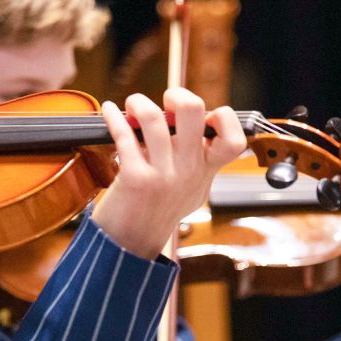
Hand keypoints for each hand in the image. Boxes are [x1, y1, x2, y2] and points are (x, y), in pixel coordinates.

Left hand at [92, 88, 245, 258]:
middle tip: (164, 100)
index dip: (223, 118)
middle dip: (177, 94)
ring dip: (138, 102)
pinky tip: (107, 110)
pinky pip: (124, 135)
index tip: (204, 115)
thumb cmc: (156, 212)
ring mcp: (162, 175)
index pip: (233, 139)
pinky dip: (113, 117)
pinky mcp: (134, 178)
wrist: (130, 245)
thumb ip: (197, 161)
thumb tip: (198, 123)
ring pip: (153, 118)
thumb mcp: (190, 190)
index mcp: (205, 172)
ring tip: (131, 103)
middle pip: (193, 110)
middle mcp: (188, 172)